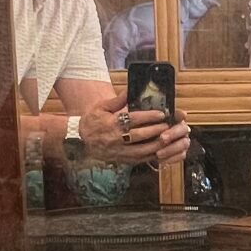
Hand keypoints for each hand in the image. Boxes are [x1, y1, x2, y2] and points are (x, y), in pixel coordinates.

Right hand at [76, 100, 191, 166]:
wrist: (81, 141)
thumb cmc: (93, 121)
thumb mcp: (101, 107)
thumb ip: (117, 100)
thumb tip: (130, 90)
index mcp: (111, 124)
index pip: (132, 120)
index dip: (148, 117)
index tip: (161, 114)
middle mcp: (115, 139)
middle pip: (139, 135)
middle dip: (156, 130)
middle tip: (169, 125)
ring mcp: (119, 152)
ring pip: (142, 150)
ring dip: (157, 144)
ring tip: (168, 138)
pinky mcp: (123, 161)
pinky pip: (140, 160)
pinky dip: (152, 155)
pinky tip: (162, 149)